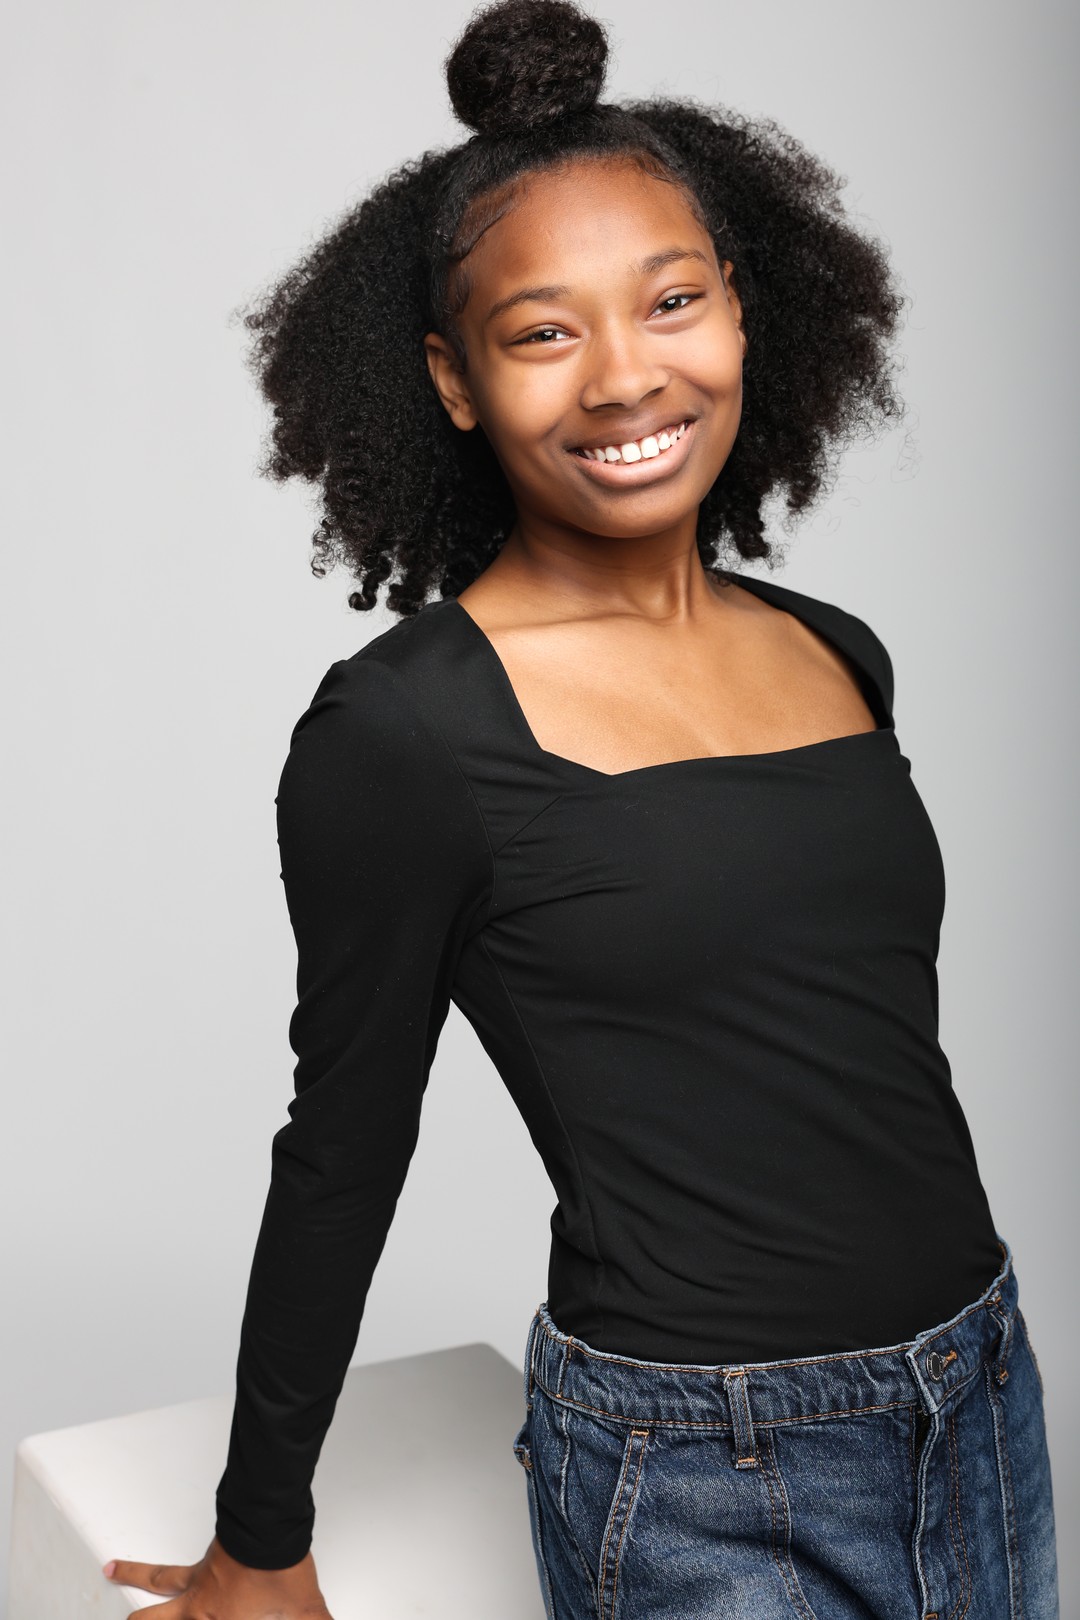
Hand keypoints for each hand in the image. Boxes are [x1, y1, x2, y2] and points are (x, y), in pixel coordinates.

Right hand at [102, 1535, 332, 1617]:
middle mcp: (200, 1611)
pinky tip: (144, 1561)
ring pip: (157, 1586)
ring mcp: (198, 1585)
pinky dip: (147, 1568)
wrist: (270, 1532)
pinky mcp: (203, 1562)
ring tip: (109, 1573)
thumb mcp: (306, 1614)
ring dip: (132, 1580)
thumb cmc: (282, 1576)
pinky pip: (171, 1569)